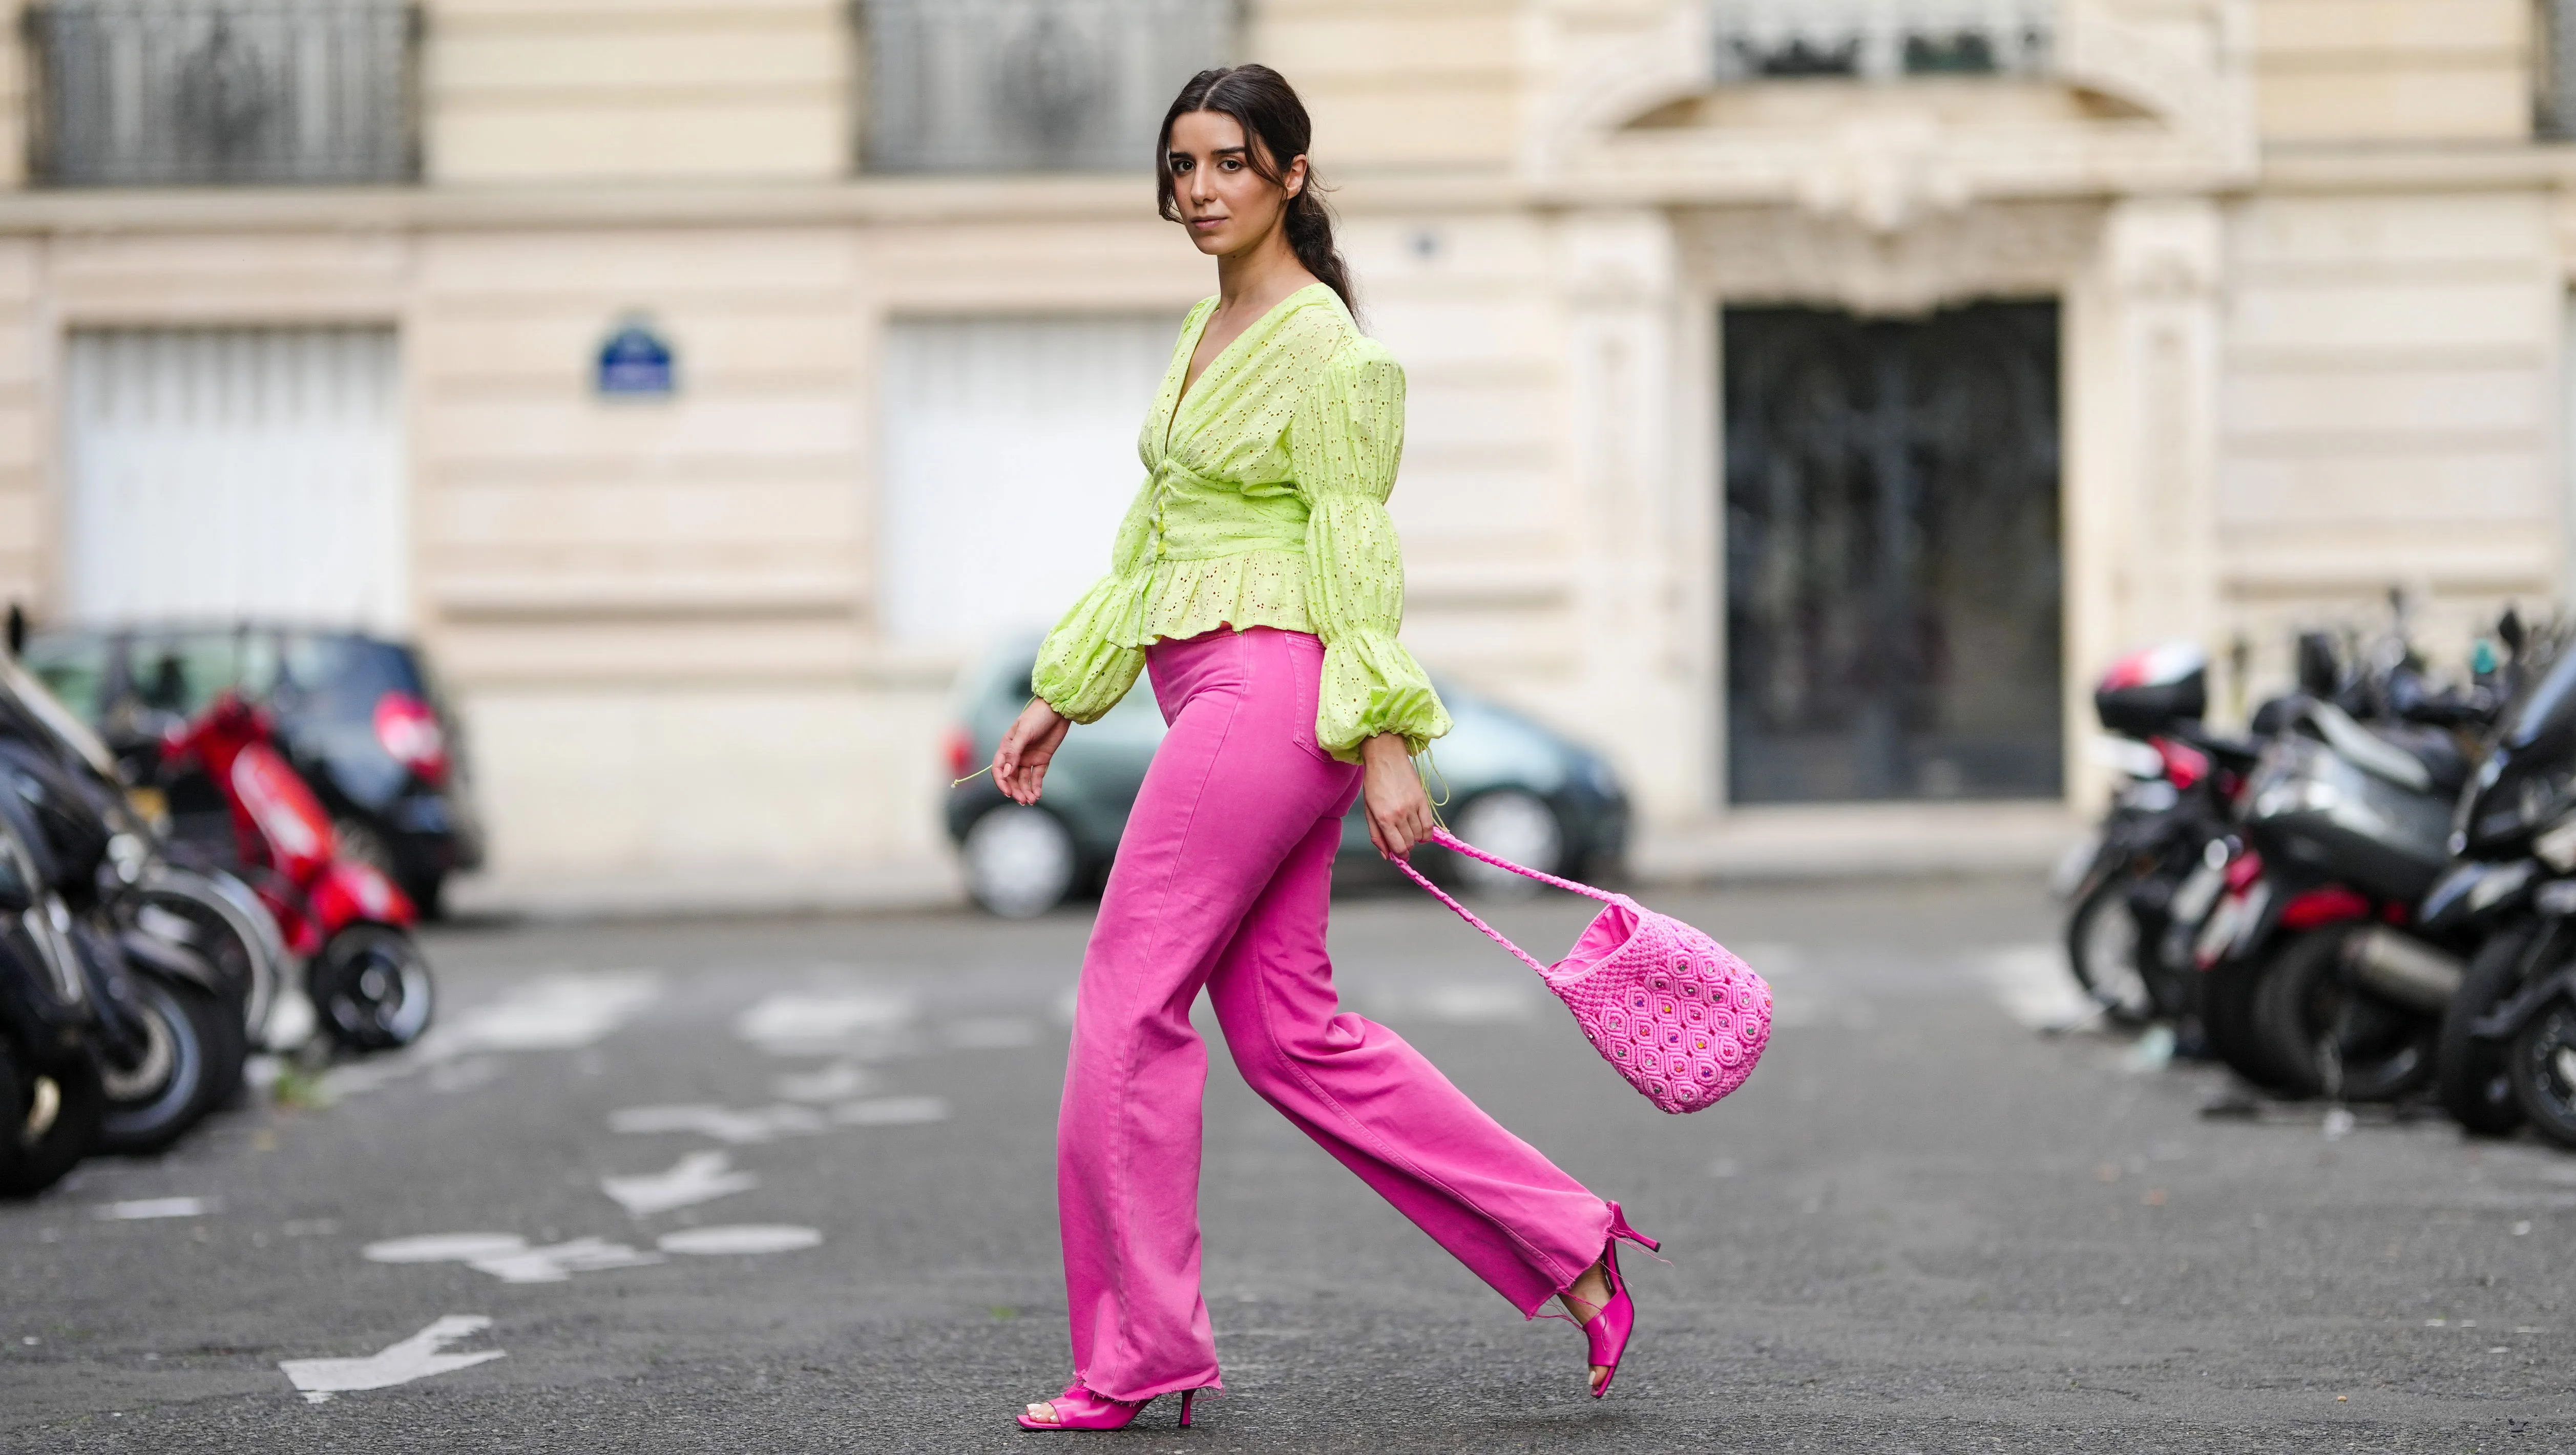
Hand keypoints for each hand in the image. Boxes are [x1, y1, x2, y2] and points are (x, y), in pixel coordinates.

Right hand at [994, 699, 1070, 804]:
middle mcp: (1016, 755)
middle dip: (1015, 790)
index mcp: (1007, 747)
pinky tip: (1037, 794)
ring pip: (1023, 779)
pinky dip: (1036, 786)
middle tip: (1022, 800)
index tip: (1008, 792)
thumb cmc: (1037, 716)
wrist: (1058, 710)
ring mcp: (1029, 758)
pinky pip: (1037, 776)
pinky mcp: (1042, 759)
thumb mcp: (1023, 733)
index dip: (1001, 781)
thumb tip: (1005, 772)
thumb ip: (1014, 753)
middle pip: (1011, 777)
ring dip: (1026, 790)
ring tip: (1031, 800)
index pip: (998, 768)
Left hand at [1360, 734, 1434, 859]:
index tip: (1400, 855)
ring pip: (1419, 835)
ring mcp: (1413, 807)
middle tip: (1402, 842)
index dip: (1400, 854)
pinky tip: (1423, 834)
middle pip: (1409, 842)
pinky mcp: (1423, 800)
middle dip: (1406, 846)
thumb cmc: (1374, 784)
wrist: (1386, 759)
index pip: (1397, 846)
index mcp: (1383, 818)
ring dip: (1415, 839)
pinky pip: (1429, 825)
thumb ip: (1377, 835)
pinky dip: (1427, 834)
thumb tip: (1386, 856)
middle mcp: (1399, 814)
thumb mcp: (1369, 811)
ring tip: (1409, 832)